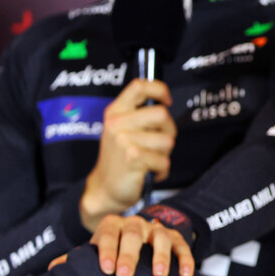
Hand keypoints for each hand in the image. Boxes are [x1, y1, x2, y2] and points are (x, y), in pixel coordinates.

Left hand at [48, 213, 193, 275]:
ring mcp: (156, 229)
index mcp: (112, 226)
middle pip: (132, 234)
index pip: (107, 235)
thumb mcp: (96, 249)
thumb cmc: (112, 248)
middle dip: (129, 255)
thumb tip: (53, 269)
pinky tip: (186, 275)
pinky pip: (182, 245)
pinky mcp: (175, 237)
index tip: (105, 270)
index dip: (106, 251)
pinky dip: (185, 259)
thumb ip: (78, 259)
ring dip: (161, 256)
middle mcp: (134, 224)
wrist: (138, 233)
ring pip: (160, 237)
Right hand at [80, 79, 175, 230]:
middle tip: (159, 143)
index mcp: (115, 112)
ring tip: (150, 159)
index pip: (139, 86)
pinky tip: (149, 172)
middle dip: (169, 130)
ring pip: (167, 140)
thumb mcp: (123, 130)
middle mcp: (117, 123)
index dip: (159, 89)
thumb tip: (165, 102)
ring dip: (164, 154)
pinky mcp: (133, 157)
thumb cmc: (120, 158)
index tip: (167, 101)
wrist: (105, 189)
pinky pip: (164, 161)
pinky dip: (162, 170)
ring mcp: (124, 140)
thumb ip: (139, 115)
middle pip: (162, 114)